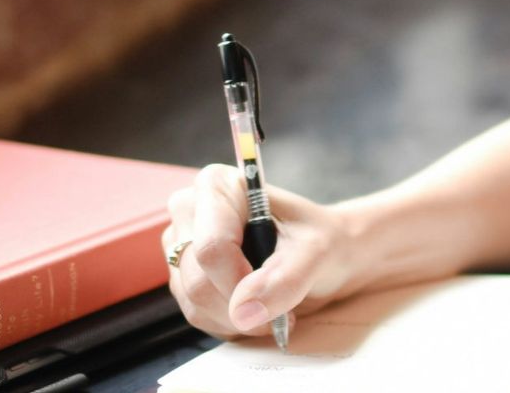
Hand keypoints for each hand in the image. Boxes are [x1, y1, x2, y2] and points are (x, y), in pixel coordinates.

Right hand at [162, 165, 356, 339]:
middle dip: (243, 305)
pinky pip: (198, 315)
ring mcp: (182, 246)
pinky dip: (231, 323)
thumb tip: (243, 311)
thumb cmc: (322, 241)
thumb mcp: (318, 252)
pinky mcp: (183, 276)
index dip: (239, 281)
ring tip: (273, 304)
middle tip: (283, 303)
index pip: (211, 247)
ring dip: (239, 318)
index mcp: (218, 186)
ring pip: (195, 303)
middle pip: (199, 280)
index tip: (274, 291)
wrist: (328, 256)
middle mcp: (190, 211)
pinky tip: (256, 307)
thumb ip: (285, 279)